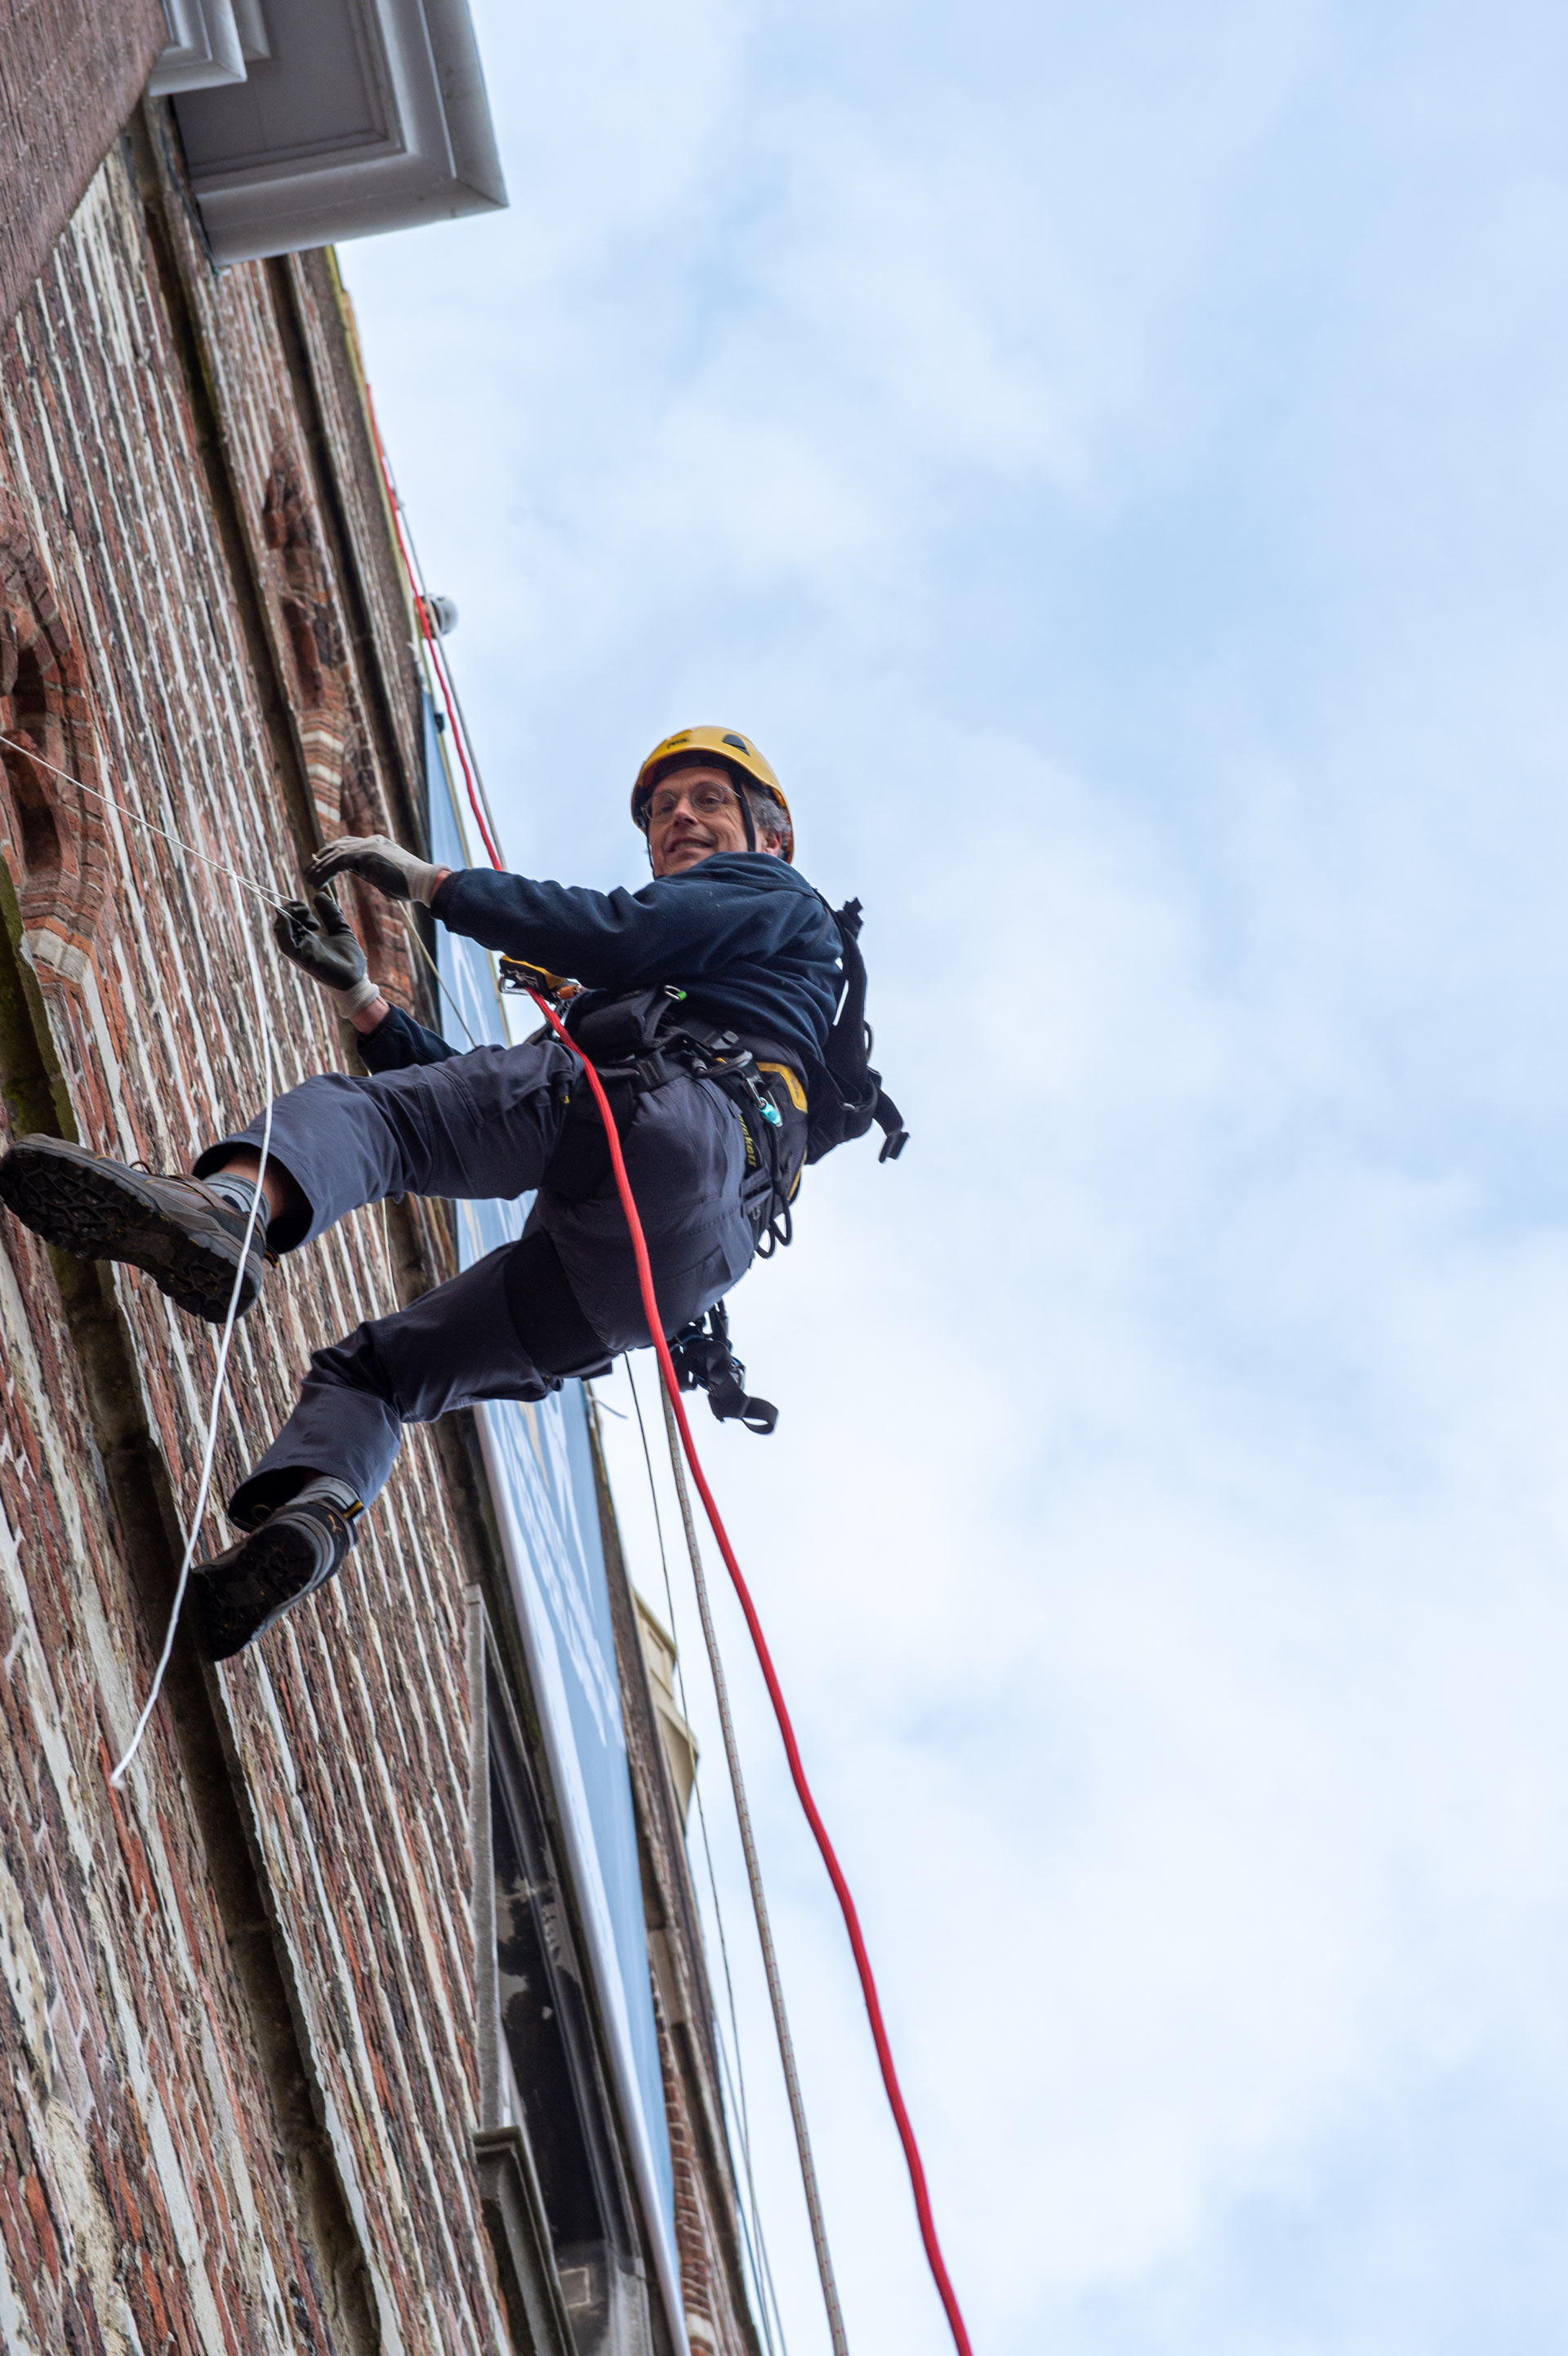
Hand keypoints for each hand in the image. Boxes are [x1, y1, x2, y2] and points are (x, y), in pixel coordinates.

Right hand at [274, 893, 367, 991]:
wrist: (357, 978)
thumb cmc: (349, 959)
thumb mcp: (340, 929)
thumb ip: (331, 913)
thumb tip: (319, 895)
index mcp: (307, 938)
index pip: (291, 920)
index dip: (296, 908)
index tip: (312, 907)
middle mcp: (300, 945)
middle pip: (283, 923)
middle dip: (291, 909)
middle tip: (307, 909)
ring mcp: (300, 952)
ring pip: (280, 932)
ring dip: (287, 916)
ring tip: (304, 913)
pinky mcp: (302, 959)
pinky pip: (286, 944)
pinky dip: (284, 930)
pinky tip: (293, 920)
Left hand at [305, 834, 443, 904]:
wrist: (423, 882)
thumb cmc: (410, 885)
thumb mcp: (385, 874)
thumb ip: (370, 869)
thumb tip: (359, 872)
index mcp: (376, 843)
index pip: (347, 844)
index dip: (331, 854)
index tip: (320, 866)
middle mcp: (370, 841)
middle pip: (337, 845)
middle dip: (321, 858)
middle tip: (309, 872)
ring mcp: (367, 846)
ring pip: (334, 854)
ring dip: (319, 868)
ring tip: (309, 880)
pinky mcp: (365, 855)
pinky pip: (337, 863)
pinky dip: (324, 873)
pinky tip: (318, 884)